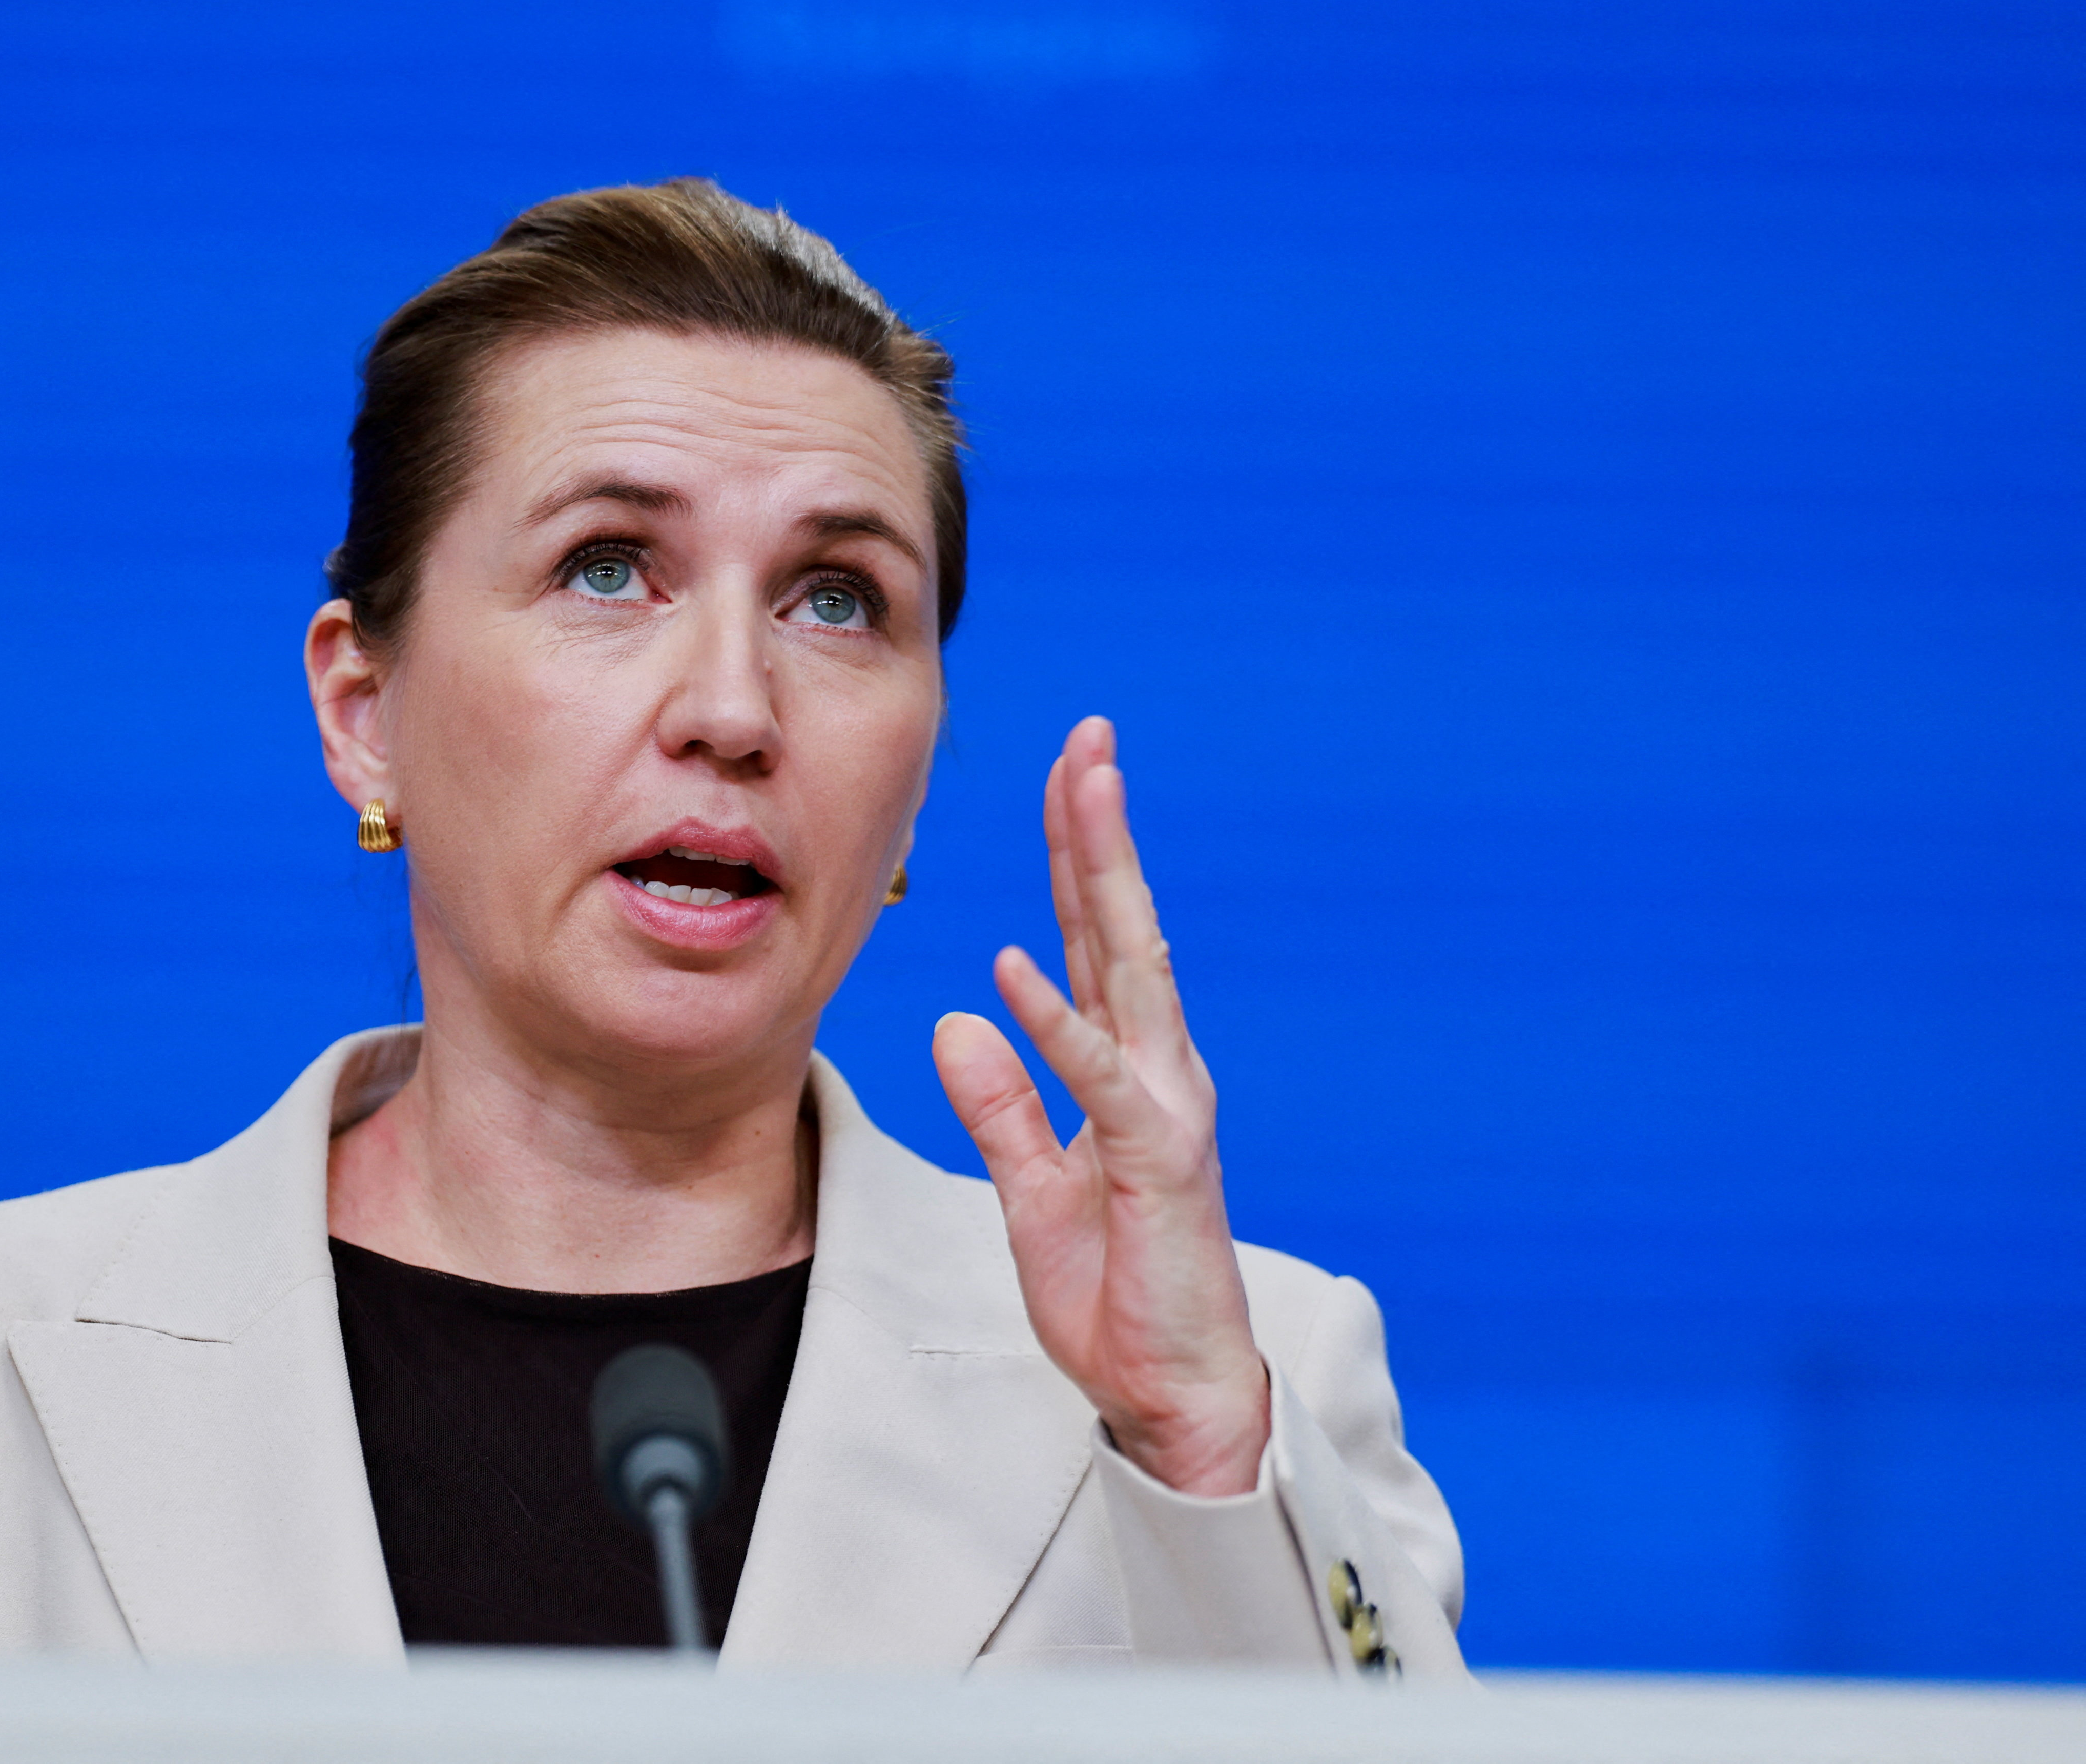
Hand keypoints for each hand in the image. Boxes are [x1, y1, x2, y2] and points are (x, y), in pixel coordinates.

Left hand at [931, 716, 1269, 1497]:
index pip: (1094, 946)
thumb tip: (961, 1021)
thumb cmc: (1114, 1294)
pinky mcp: (1157, 1165)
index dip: (1076, 860)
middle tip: (1090, 740)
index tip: (1065, 778)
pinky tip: (1017, 970)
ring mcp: (1165, 1112)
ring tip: (1083, 795)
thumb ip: (1000, 1105)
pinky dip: (1057, 1026)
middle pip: (1121, 930)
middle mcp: (1157, 1072)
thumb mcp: (1030, 1189)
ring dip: (1102, 882)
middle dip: (1101, 832)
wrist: (1172, 1392)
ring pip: (1130, 972)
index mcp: (1127, 1073)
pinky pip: (1097, 1083)